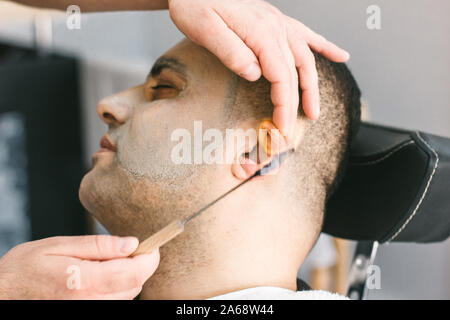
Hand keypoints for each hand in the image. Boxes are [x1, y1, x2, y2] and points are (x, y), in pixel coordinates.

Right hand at [0, 235, 158, 298]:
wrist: (1, 295)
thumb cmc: (25, 268)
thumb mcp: (59, 246)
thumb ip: (99, 246)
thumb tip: (132, 243)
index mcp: (83, 282)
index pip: (133, 273)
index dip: (149, 259)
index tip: (152, 248)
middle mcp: (88, 304)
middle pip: (134, 287)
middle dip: (138, 267)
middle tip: (127, 252)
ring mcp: (87, 313)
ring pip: (126, 298)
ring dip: (127, 280)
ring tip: (107, 265)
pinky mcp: (85, 316)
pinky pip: (113, 305)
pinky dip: (115, 291)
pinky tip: (100, 280)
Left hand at [168, 0, 349, 137]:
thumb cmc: (194, 4)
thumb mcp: (205, 29)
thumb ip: (232, 52)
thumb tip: (255, 74)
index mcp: (261, 32)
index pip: (281, 77)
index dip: (284, 105)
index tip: (282, 127)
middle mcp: (275, 27)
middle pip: (295, 72)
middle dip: (296, 105)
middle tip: (292, 131)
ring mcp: (277, 22)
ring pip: (305, 57)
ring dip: (311, 85)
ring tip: (315, 110)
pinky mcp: (274, 20)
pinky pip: (305, 35)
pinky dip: (324, 47)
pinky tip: (339, 55)